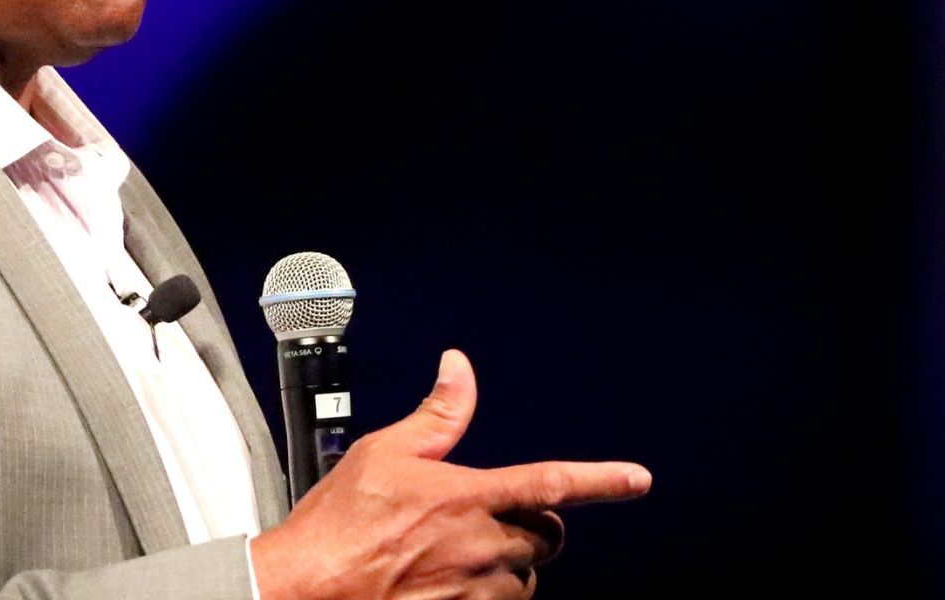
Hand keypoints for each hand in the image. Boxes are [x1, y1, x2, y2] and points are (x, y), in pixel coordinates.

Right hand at [249, 349, 649, 599]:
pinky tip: (446, 585)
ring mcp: (474, 591)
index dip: (602, 480)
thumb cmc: (338, 523)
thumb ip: (438, 414)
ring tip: (456, 556)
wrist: (306, 587)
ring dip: (506, 566)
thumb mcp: (384, 451)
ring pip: (523, 579)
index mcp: (470, 497)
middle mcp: (482, 546)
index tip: (638, 479)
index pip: (553, 483)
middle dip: (531, 526)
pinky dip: (483, 596)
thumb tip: (459, 368)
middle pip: (545, 537)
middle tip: (489, 519)